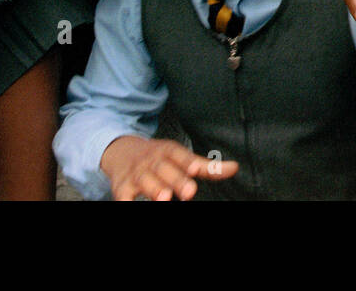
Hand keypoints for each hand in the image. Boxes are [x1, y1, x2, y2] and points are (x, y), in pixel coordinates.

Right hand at [100, 136, 238, 200]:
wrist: (121, 151)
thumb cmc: (158, 158)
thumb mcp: (181, 157)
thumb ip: (207, 167)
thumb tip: (235, 168)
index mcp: (168, 151)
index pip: (179, 155)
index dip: (188, 162)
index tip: (197, 170)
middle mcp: (151, 161)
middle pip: (164, 169)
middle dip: (176, 180)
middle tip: (189, 192)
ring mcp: (136, 174)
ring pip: (145, 181)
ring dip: (154, 189)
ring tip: (164, 198)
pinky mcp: (121, 187)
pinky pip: (123, 196)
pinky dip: (127, 202)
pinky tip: (133, 204)